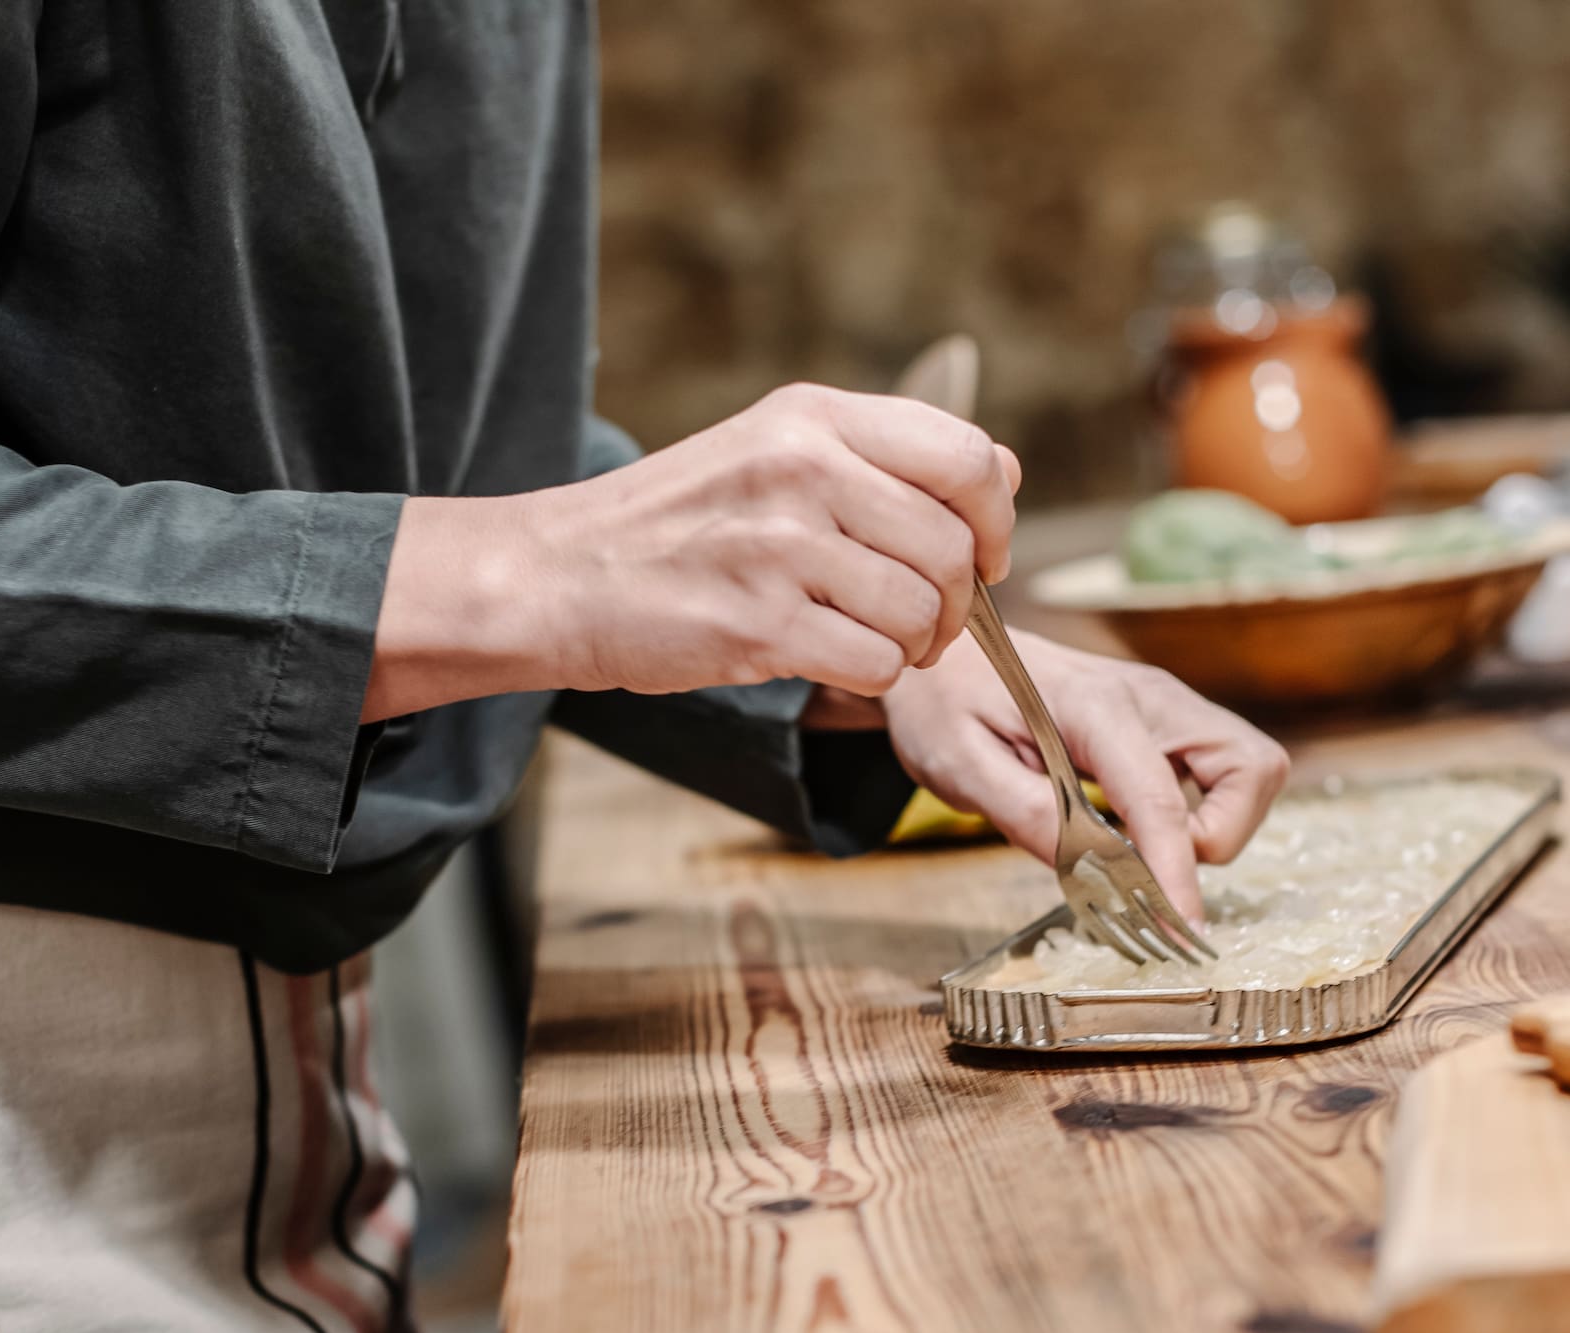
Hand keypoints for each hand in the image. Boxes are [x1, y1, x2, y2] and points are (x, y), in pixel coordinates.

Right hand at [366, 384, 1019, 720]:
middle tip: (921, 623)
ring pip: (921, 612)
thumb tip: (1008, 473)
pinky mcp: (759, 623)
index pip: (967, 457)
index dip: (995, 520)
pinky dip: (872, 678)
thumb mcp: (776, 453)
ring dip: (913, 648)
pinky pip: (875, 663)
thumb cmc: (679, 526)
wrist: (561, 575)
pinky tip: (832, 661)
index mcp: (815, 418)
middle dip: (956, 604)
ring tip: (869, 642)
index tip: (981, 559)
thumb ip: (886, 460)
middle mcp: (802, 469)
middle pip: (953, 547)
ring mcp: (779, 545)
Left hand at [880, 628, 1289, 923]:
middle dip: (1220, 836)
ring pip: (1249, 769)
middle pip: (1250, 767)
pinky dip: (1200, 815)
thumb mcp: (961, 765)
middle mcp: (1151, 697)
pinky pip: (1221, 773)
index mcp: (1094, 705)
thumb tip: (1088, 870)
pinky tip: (1140, 831)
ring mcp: (1167, 707)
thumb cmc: (948, 706)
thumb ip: (1025, 815)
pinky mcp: (1168, 724)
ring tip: (1140, 849)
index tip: (1179, 931)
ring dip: (1213, 827)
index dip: (1175, 871)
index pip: (1159, 797)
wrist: (947, 658)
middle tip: (1147, 866)